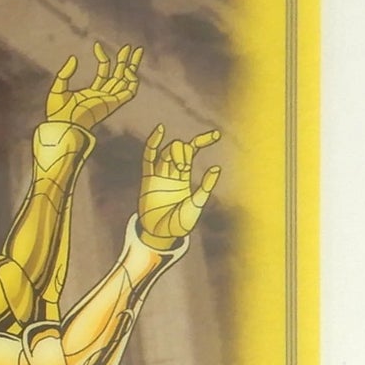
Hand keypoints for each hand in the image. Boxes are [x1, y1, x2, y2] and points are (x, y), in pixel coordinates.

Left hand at [47, 41, 140, 128]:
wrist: (62, 126)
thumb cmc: (58, 113)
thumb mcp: (58, 88)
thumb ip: (65, 74)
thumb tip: (74, 58)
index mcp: (92, 93)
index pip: (103, 72)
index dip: (102, 57)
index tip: (97, 45)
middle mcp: (104, 96)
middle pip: (119, 75)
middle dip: (125, 61)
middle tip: (129, 47)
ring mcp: (110, 100)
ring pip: (127, 80)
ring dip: (133, 66)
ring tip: (137, 50)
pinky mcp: (114, 104)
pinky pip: (130, 92)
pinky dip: (132, 80)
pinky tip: (127, 70)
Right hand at [137, 124, 220, 242]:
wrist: (160, 234)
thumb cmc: (180, 223)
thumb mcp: (197, 205)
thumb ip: (205, 187)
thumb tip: (216, 168)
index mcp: (184, 177)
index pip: (193, 151)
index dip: (203, 140)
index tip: (216, 135)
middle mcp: (171, 173)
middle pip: (179, 148)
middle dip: (184, 152)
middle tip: (185, 167)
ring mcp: (159, 175)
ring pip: (167, 152)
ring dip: (175, 153)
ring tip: (180, 167)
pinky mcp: (148, 179)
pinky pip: (149, 157)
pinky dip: (153, 143)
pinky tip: (160, 130)